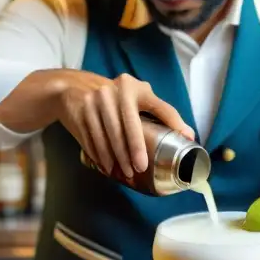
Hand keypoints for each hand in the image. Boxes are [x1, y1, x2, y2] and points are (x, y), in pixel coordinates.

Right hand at [54, 71, 193, 177]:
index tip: (185, 137)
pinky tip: (106, 167)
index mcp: (134, 87)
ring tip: (124, 173)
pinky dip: (100, 156)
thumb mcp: (135, 97)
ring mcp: (94, 100)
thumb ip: (157, 112)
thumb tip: (187, 135)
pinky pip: (91, 139)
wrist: (72, 87)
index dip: (174, 122)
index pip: (158, 106)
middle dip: (134, 149)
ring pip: (108, 135)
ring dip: (116, 158)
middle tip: (140, 168)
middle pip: (128, 125)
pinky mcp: (79, 111)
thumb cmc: (113, 97)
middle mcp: (114, 91)